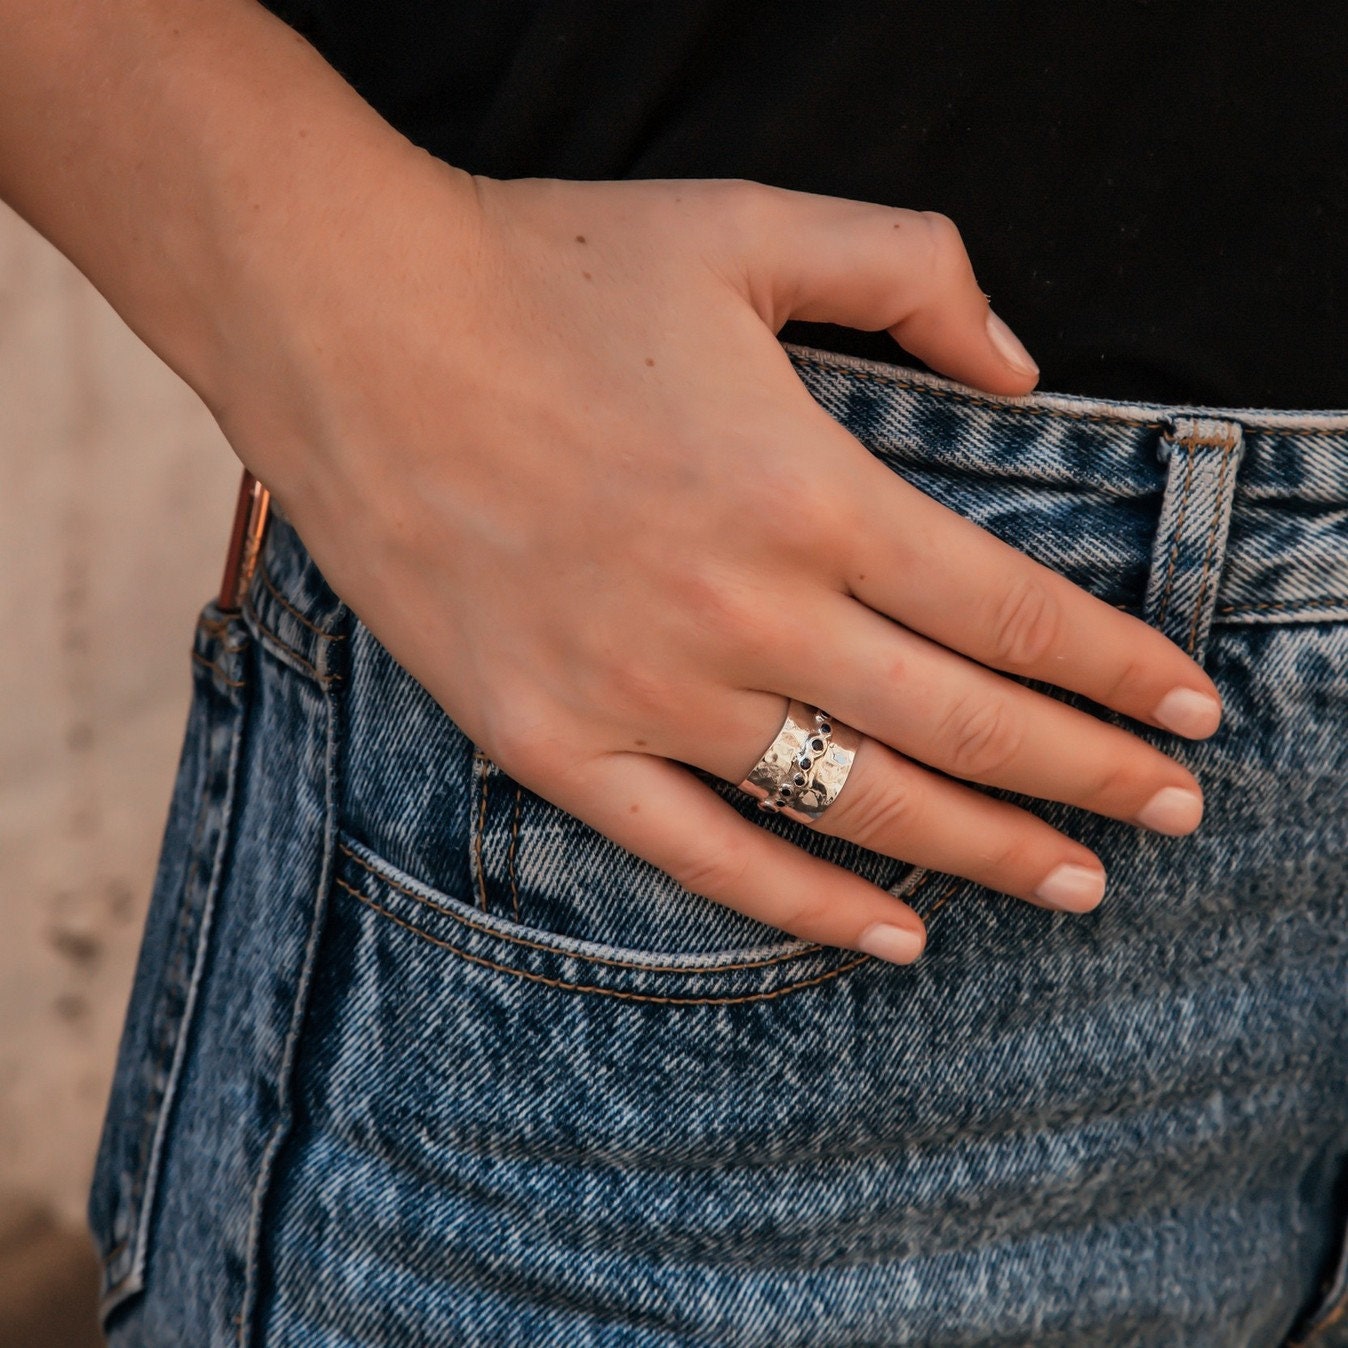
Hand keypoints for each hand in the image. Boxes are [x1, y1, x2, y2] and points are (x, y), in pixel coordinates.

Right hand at [214, 167, 1221, 964]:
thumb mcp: (748, 227)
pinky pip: (702, 855)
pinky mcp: (552, 741)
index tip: (1191, 714)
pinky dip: (807, 904)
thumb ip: (913, 270)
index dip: (1118, 672)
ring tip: (1078, 883)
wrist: (348, 326)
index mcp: (807, 494)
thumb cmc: (544, 270)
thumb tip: (1020, 366)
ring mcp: (643, 692)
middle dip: (1091, 776)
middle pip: (962, 726)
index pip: (1011, 614)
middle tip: (1178, 813)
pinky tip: (890, 936)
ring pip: (854, 804)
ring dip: (984, 850)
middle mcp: (743, 614)